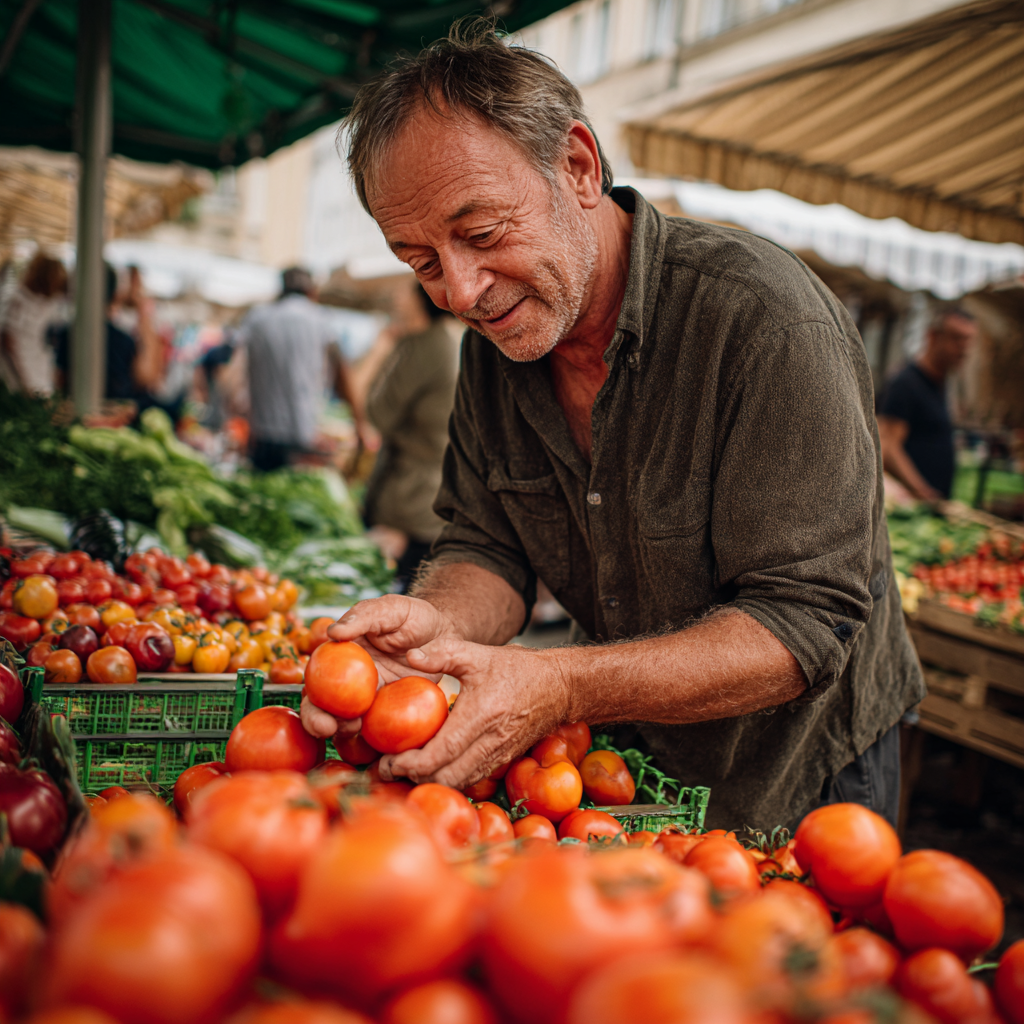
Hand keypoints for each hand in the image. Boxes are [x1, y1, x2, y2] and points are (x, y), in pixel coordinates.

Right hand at [298, 594, 457, 740]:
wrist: (445, 634)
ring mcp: (371, 698)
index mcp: (342, 657)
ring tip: (355, 730)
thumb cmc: (413, 617)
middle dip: (318, 724)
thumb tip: (334, 632)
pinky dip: (374, 739)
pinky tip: (381, 744)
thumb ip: (364, 616)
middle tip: (328, 730)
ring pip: (348, 722)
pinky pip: (379, 729)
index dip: (312, 701)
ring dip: (344, 732)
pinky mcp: (391, 710)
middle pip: (325, 708)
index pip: (317, 682)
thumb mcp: (391, 609)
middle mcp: (350, 681)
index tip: (320, 715)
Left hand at [376, 638, 571, 788]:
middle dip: (414, 777)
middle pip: (446, 776)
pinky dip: (448, 779)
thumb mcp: (477, 653)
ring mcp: (498, 755)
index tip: (389, 759)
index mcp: (482, 715)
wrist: (559, 687)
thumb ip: (442, 652)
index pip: (442, 752)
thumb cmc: (517, 668)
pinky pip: (471, 779)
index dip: (412, 762)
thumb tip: (410, 656)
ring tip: (405, 770)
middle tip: (387, 768)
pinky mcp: (502, 761)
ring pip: (458, 783)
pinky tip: (432, 768)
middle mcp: (491, 742)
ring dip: (430, 781)